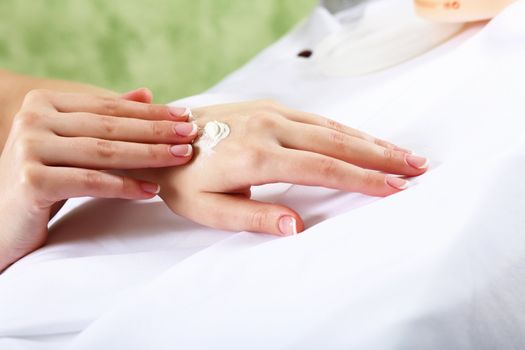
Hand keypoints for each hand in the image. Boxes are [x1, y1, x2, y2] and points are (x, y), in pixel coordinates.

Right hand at [0, 88, 196, 269]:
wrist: (1, 221)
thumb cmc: (44, 178)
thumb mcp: (73, 143)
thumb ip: (105, 117)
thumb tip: (146, 93)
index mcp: (44, 103)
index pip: (109, 107)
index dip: (150, 112)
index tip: (185, 115)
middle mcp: (32, 119)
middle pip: (109, 127)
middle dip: (156, 130)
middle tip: (192, 134)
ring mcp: (29, 148)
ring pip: (104, 152)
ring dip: (149, 155)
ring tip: (181, 157)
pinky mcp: (32, 181)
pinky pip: (92, 182)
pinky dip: (125, 186)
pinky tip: (152, 190)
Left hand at [139, 100, 428, 235]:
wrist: (163, 139)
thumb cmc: (183, 178)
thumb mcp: (207, 208)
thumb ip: (253, 217)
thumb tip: (297, 226)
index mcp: (256, 156)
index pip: (322, 169)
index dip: (361, 180)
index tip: (394, 189)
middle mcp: (269, 127)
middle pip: (337, 143)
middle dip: (380, 157)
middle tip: (416, 167)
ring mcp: (270, 112)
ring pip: (331, 127)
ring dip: (369, 141)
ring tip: (401, 153)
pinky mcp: (269, 106)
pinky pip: (317, 117)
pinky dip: (346, 129)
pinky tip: (364, 138)